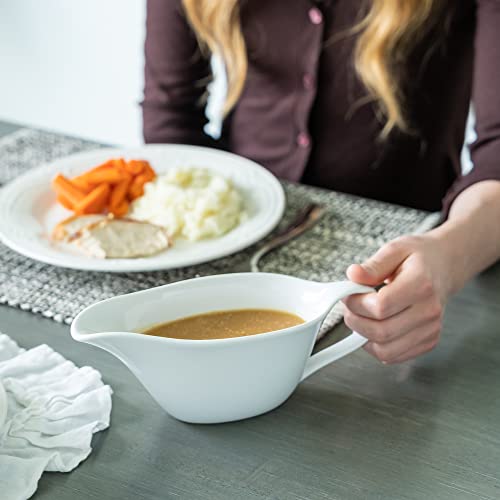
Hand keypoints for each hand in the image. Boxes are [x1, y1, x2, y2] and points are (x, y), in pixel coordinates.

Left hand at [343, 234, 454, 363]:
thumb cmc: (419, 257)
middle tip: (349, 307)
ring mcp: (431, 330)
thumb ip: (373, 265)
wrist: (445, 266)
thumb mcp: (395, 250)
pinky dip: (376, 346)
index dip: (356, 303)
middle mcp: (429, 311)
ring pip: (386, 350)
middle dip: (355, 321)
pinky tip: (373, 327)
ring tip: (360, 317)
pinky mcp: (429, 342)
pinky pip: (394, 356)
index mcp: (421, 284)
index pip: (381, 306)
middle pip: (381, 331)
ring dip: (363, 336)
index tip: (348, 295)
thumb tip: (353, 275)